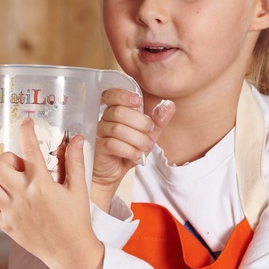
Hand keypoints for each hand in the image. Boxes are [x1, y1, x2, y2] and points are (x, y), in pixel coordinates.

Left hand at [0, 116, 104, 268]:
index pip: (29, 149)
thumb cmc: (77, 222)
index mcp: (42, 185)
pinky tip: (3, 198)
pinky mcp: (6, 226)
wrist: (72, 254)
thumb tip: (75, 139)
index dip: (26, 131)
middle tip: (18, 165)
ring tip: (11, 182)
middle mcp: (24, 196)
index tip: (26, 123)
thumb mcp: (79, 190)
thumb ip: (75, 162)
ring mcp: (12, 212)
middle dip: (6, 159)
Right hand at [90, 89, 174, 205]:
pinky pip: (112, 144)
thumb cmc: (128, 151)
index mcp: (115, 113)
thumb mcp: (147, 135)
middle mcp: (104, 121)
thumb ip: (157, 121)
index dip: (123, 95)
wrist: (113, 173)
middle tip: (150, 132)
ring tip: (146, 147)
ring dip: (137, 139)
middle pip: (118, 112)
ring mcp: (99, 134)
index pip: (112, 95)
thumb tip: (169, 105)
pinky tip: (137, 155)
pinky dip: (129, 150)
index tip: (138, 101)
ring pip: (117, 129)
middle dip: (139, 122)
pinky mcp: (98, 149)